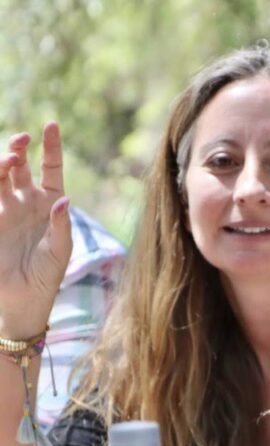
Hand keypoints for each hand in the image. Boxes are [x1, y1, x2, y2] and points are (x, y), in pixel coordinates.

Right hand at [0, 122, 71, 338]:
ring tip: (10, 157)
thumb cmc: (47, 274)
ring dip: (2, 162)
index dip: (51, 147)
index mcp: (51, 203)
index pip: (51, 167)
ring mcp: (6, 208)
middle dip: (19, 148)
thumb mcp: (60, 249)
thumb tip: (64, 199)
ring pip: (0, 176)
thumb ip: (61, 224)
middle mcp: (27, 200)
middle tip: (22, 140)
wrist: (22, 298)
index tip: (50, 124)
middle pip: (21, 165)